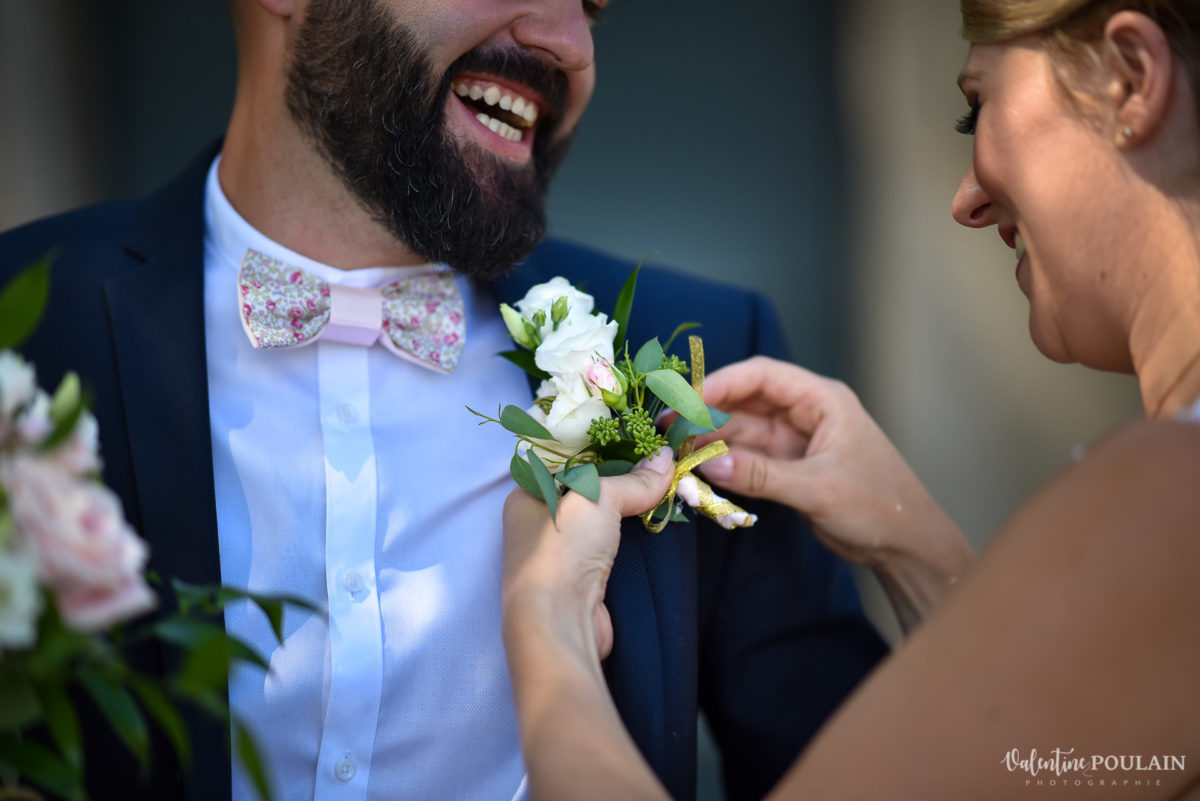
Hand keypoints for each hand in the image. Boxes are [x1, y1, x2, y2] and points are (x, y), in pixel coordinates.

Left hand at [502, 448, 674, 660]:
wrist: (559, 623)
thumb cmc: (562, 550)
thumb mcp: (597, 498)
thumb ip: (632, 480)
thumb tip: (666, 457)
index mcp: (526, 496)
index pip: (562, 459)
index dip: (597, 446)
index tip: (634, 436)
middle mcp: (538, 523)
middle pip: (585, 490)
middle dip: (620, 477)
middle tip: (658, 458)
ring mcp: (560, 554)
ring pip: (600, 520)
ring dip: (629, 508)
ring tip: (664, 483)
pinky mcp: (582, 580)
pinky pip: (611, 547)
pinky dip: (631, 537)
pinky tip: (657, 521)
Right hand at [694, 357, 973, 629]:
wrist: (906, 545)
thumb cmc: (878, 506)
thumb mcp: (817, 489)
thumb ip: (761, 475)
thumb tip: (707, 461)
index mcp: (823, 400)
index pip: (762, 376)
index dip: (720, 384)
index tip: (685, 401)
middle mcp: (807, 413)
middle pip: (746, 400)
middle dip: (707, 412)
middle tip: (669, 428)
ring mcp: (797, 440)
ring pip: (743, 430)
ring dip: (712, 440)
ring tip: (677, 452)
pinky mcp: (790, 466)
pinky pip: (749, 457)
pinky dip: (725, 462)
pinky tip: (699, 469)